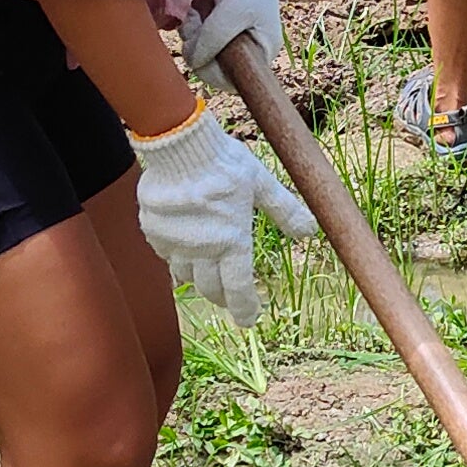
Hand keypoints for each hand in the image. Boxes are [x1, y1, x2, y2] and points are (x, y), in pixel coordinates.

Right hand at [129, 102, 314, 322]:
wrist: (179, 146)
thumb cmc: (225, 164)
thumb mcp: (262, 184)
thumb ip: (285, 210)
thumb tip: (310, 232)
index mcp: (232, 243)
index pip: (239, 290)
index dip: (244, 309)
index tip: (248, 321)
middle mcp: (203, 251)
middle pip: (211, 289)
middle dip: (223, 297)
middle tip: (230, 298)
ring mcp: (176, 244)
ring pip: (187, 276)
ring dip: (200, 278)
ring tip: (208, 274)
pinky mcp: (155, 233)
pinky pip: (168, 257)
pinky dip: (178, 259)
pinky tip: (186, 249)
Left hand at [179, 0, 281, 81]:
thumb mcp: (232, 12)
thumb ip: (213, 40)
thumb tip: (191, 62)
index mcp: (261, 53)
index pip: (231, 81)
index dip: (210, 70)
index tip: (201, 49)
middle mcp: (246, 50)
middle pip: (211, 66)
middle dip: (198, 46)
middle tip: (197, 22)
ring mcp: (229, 37)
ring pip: (199, 50)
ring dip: (192, 32)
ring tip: (197, 11)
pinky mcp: (215, 24)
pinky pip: (196, 34)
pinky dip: (191, 22)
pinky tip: (195, 7)